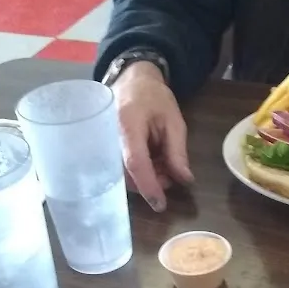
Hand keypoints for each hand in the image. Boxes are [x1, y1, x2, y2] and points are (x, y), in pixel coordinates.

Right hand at [112, 62, 193, 211]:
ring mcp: (104, 146)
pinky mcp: (104, 152)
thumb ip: (177, 151)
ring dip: (147, 178)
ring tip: (163, 163)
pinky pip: (121, 171)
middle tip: (172, 172)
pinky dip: (140, 173)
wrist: (131, 82)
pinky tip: (152, 162)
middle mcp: (109, 139)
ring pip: (124, 176)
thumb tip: (184, 180)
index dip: (148, 186)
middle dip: (153, 181)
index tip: (160, 205)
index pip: (135, 163)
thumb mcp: (173, 121)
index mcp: (127, 126)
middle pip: (128, 174)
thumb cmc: (153, 98)